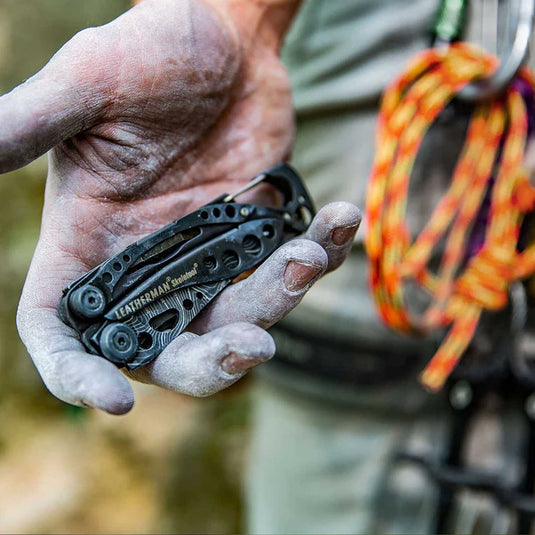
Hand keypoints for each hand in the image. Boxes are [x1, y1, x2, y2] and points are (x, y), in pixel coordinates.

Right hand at [2, 0, 360, 412]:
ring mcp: (206, 255)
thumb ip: (33, 122)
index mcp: (89, 240)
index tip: (113, 402)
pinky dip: (319, 252)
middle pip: (165, 348)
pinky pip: (287, 267)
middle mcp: (146, 262)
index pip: (61, 328)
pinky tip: (341, 220)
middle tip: (255, 348)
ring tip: (309, 253)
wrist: (226, 38)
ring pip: (237, 317)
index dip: (76, 372)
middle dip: (209, 361)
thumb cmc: (152, 49)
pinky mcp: (255, 237)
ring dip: (279, 300)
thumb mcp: (90, 82)